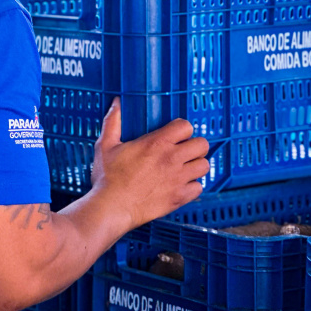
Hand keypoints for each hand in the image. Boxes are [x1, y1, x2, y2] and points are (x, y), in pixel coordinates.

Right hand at [90, 98, 209, 228]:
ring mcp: (178, 179)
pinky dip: (192, 186)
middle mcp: (172, 159)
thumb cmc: (108, 177)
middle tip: (182, 150)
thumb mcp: (105, 145)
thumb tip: (116, 103)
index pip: (185, 126)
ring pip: (204, 166)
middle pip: (202, 145)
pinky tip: (180, 185)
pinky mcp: (180, 197)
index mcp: (157, 143)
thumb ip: (113, 122)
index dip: (181, 129)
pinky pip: (199, 188)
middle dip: (194, 145)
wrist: (112, 207)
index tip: (174, 134)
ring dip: (195, 165)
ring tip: (184, 167)